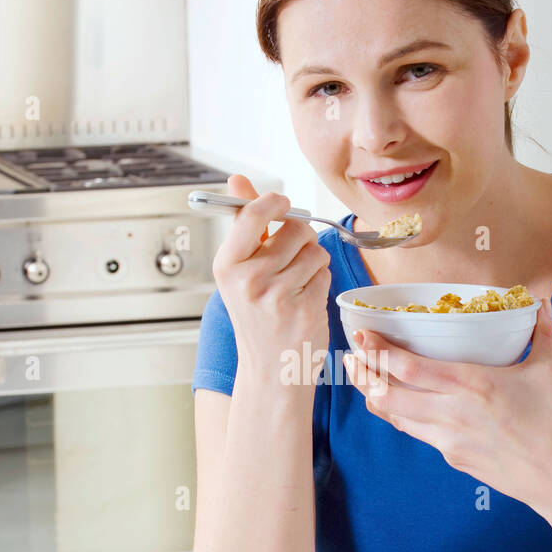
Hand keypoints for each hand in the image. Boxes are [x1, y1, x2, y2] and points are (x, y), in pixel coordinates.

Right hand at [212, 175, 330, 389]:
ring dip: (313, 262)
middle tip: (291, 258)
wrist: (269, 371)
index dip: (275, 202)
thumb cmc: (256, 317)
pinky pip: (325, 274)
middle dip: (301, 237)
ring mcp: (277, 296)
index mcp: (227, 266)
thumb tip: (237, 180)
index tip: (283, 204)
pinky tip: (305, 300)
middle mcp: (248, 280)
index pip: (253, 214)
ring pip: (315, 250)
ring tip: (297, 283)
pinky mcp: (304, 309)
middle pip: (295, 228)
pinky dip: (320, 283)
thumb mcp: (239, 271)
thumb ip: (243, 223)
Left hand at [342, 296, 551, 516]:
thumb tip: (540, 303)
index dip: (379, 351)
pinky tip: (394, 404)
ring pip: (395, 416)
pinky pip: (416, 432)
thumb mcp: (548, 370)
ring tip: (363, 378)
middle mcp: (453, 411)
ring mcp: (448, 438)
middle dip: (363, 374)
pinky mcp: (450, 456)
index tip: (362, 335)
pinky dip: (399, 415)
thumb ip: (541, 333)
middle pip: (388, 394)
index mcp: (473, 383)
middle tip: (350, 356)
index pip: (410, 367)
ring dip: (374, 395)